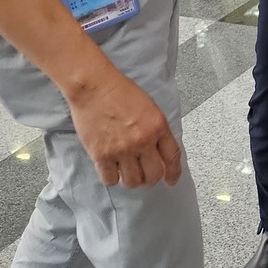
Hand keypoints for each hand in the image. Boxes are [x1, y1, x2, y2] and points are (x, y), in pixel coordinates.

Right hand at [67, 68, 181, 187]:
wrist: (94, 86)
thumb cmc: (119, 91)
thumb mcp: (149, 107)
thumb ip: (156, 130)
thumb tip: (159, 151)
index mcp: (158, 126)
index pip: (172, 157)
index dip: (173, 173)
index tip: (171, 180)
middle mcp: (142, 140)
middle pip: (153, 175)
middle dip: (151, 178)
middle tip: (144, 175)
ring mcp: (122, 150)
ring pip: (133, 181)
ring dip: (131, 180)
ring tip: (126, 171)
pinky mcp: (101, 155)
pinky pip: (110, 179)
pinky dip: (111, 177)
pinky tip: (111, 169)